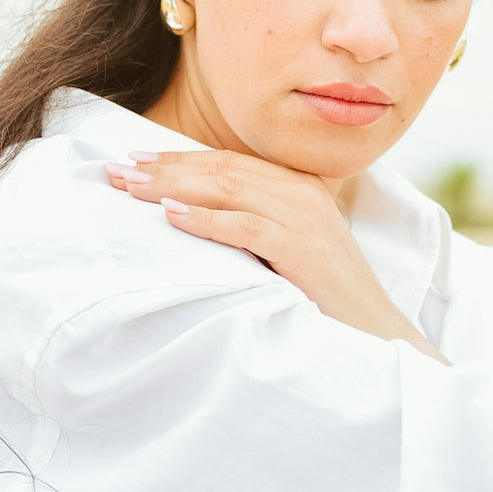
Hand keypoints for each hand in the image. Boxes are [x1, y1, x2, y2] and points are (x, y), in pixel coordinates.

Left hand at [105, 150, 448, 361]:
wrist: (376, 332)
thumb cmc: (326, 298)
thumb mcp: (289, 251)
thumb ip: (254, 225)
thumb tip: (192, 217)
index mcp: (299, 187)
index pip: (229, 163)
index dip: (179, 158)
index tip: (135, 160)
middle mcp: (302, 194)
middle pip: (222, 170)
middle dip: (165, 168)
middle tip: (117, 170)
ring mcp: (305, 218)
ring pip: (228, 189)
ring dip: (174, 186)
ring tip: (132, 189)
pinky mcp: (303, 247)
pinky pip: (246, 226)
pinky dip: (206, 218)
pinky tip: (172, 215)